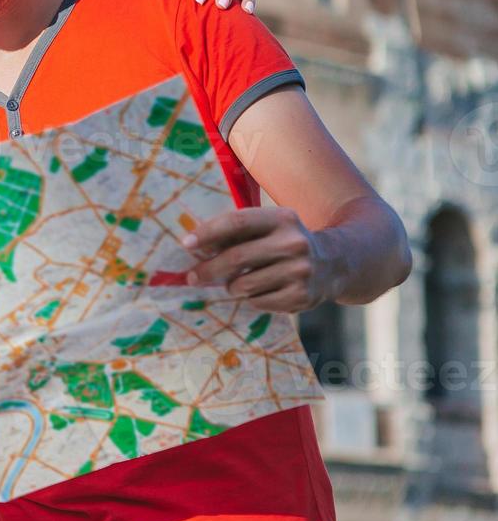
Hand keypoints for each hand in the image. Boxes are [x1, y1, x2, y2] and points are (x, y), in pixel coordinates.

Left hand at [183, 207, 336, 312]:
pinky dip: (251, 299)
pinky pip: (258, 302)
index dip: (208, 233)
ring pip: (244, 285)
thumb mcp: (269, 228)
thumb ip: (237, 234)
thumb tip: (194, 247)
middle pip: (236, 257)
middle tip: (192, 276)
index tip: (186, 244)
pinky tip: (262, 291)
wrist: (335, 263)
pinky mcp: (302, 296)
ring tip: (237, 283)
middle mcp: (294, 243)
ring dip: (232, 286)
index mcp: (282, 218)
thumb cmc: (285, 243)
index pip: (237, 223)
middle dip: (208, 269)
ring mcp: (301, 271)